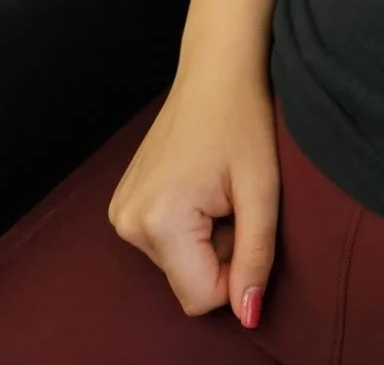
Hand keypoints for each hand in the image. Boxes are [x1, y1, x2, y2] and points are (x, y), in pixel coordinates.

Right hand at [108, 61, 280, 328]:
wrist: (216, 67)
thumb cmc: (243, 118)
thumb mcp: (262, 190)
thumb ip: (255, 257)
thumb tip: (248, 315)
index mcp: (159, 220)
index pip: (201, 297)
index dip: (236, 272)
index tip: (246, 224)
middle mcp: (128, 222)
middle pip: (188, 281)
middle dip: (220, 251)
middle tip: (233, 199)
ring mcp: (120, 211)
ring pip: (178, 263)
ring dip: (207, 238)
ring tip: (218, 187)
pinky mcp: (124, 203)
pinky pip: (165, 242)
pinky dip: (190, 225)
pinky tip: (200, 183)